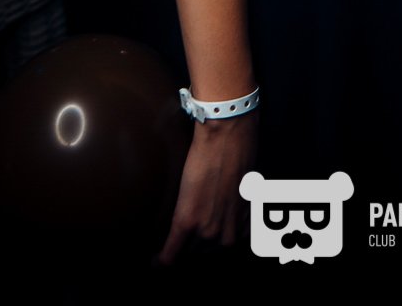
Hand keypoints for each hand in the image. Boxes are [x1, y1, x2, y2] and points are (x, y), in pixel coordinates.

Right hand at [156, 109, 259, 264]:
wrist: (228, 138)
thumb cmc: (240, 157)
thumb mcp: (247, 191)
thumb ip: (238, 210)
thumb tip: (229, 216)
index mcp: (242, 228)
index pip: (224, 253)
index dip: (212, 254)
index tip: (203, 255)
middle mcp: (227, 235)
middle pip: (205, 254)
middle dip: (196, 249)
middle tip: (185, 240)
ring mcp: (206, 230)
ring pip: (189, 252)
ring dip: (181, 250)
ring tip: (169, 248)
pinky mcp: (187, 219)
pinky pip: (171, 250)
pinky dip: (161, 259)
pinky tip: (154, 263)